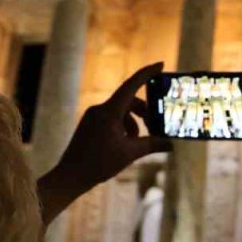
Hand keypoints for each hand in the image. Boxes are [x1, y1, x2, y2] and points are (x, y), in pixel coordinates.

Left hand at [39, 63, 170, 218]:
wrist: (70, 176)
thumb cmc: (98, 164)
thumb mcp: (130, 154)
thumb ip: (152, 145)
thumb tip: (171, 145)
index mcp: (109, 112)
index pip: (131, 85)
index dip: (147, 73)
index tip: (161, 64)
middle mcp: (100, 109)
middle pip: (128, 100)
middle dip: (143, 111)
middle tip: (154, 124)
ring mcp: (93, 116)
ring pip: (120, 111)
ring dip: (133, 122)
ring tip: (137, 141)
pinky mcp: (90, 124)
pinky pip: (111, 118)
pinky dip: (122, 126)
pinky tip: (125, 143)